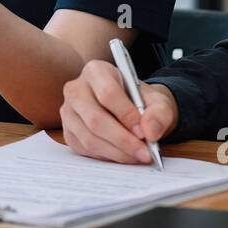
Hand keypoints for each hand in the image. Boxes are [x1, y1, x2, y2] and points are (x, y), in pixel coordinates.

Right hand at [60, 60, 177, 163]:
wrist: (130, 110)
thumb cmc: (140, 101)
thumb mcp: (157, 101)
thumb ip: (159, 113)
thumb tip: (151, 131)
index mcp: (96, 71)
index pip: (107, 93)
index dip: (126, 115)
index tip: (144, 132)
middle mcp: (76, 89)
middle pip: (95, 119)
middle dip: (123, 140)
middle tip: (144, 153)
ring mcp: (69, 112)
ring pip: (89, 138)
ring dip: (117, 152)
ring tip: (138, 156)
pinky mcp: (68, 132)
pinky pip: (86, 149)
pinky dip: (108, 156)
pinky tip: (123, 156)